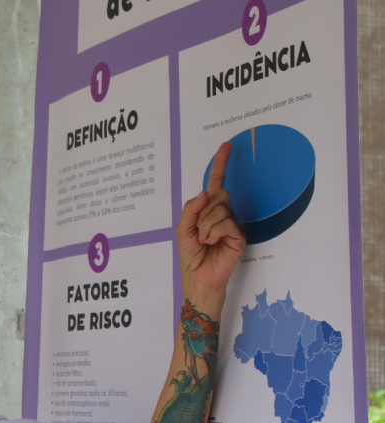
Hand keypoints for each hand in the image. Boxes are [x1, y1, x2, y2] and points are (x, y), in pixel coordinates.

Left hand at [177, 142, 245, 295]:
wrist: (198, 276)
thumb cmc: (191, 254)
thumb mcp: (183, 229)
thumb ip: (191, 209)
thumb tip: (205, 191)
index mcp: (209, 209)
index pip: (216, 183)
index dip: (221, 164)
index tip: (226, 146)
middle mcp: (223, 213)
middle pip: (218, 194)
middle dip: (204, 211)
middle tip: (200, 230)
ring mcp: (232, 223)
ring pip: (220, 209)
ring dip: (206, 226)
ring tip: (204, 241)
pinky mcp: (239, 235)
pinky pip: (226, 223)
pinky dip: (214, 233)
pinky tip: (212, 243)